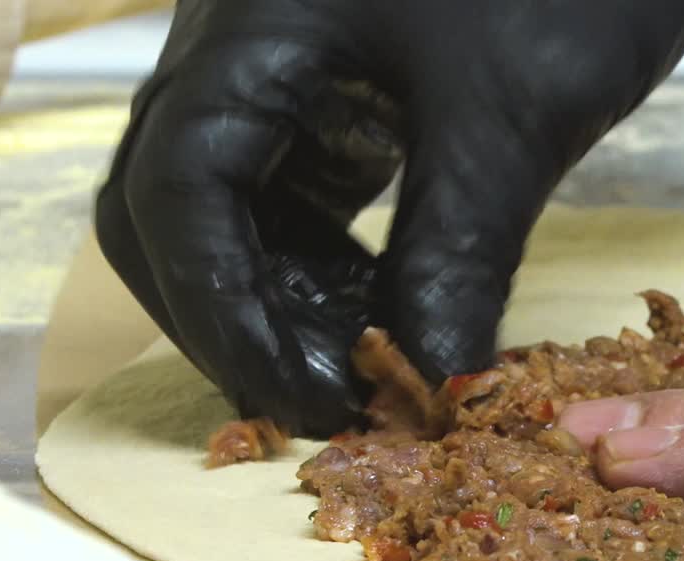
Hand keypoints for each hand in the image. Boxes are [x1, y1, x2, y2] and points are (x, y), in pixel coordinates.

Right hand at [95, 0, 683, 435]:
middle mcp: (242, 44)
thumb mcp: (509, 119)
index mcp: (250, 31)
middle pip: (173, 201)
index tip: (295, 401)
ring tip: (353, 373)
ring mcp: (287, 60)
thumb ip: (455, 253)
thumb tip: (429, 376)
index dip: (223, 313)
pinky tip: (378, 310)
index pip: (176, 192)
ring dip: (280, 295)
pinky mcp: (339, 81)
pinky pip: (299, 186)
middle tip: (312, 400)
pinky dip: (327, 259)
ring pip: (234, 201)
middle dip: (233, 311)